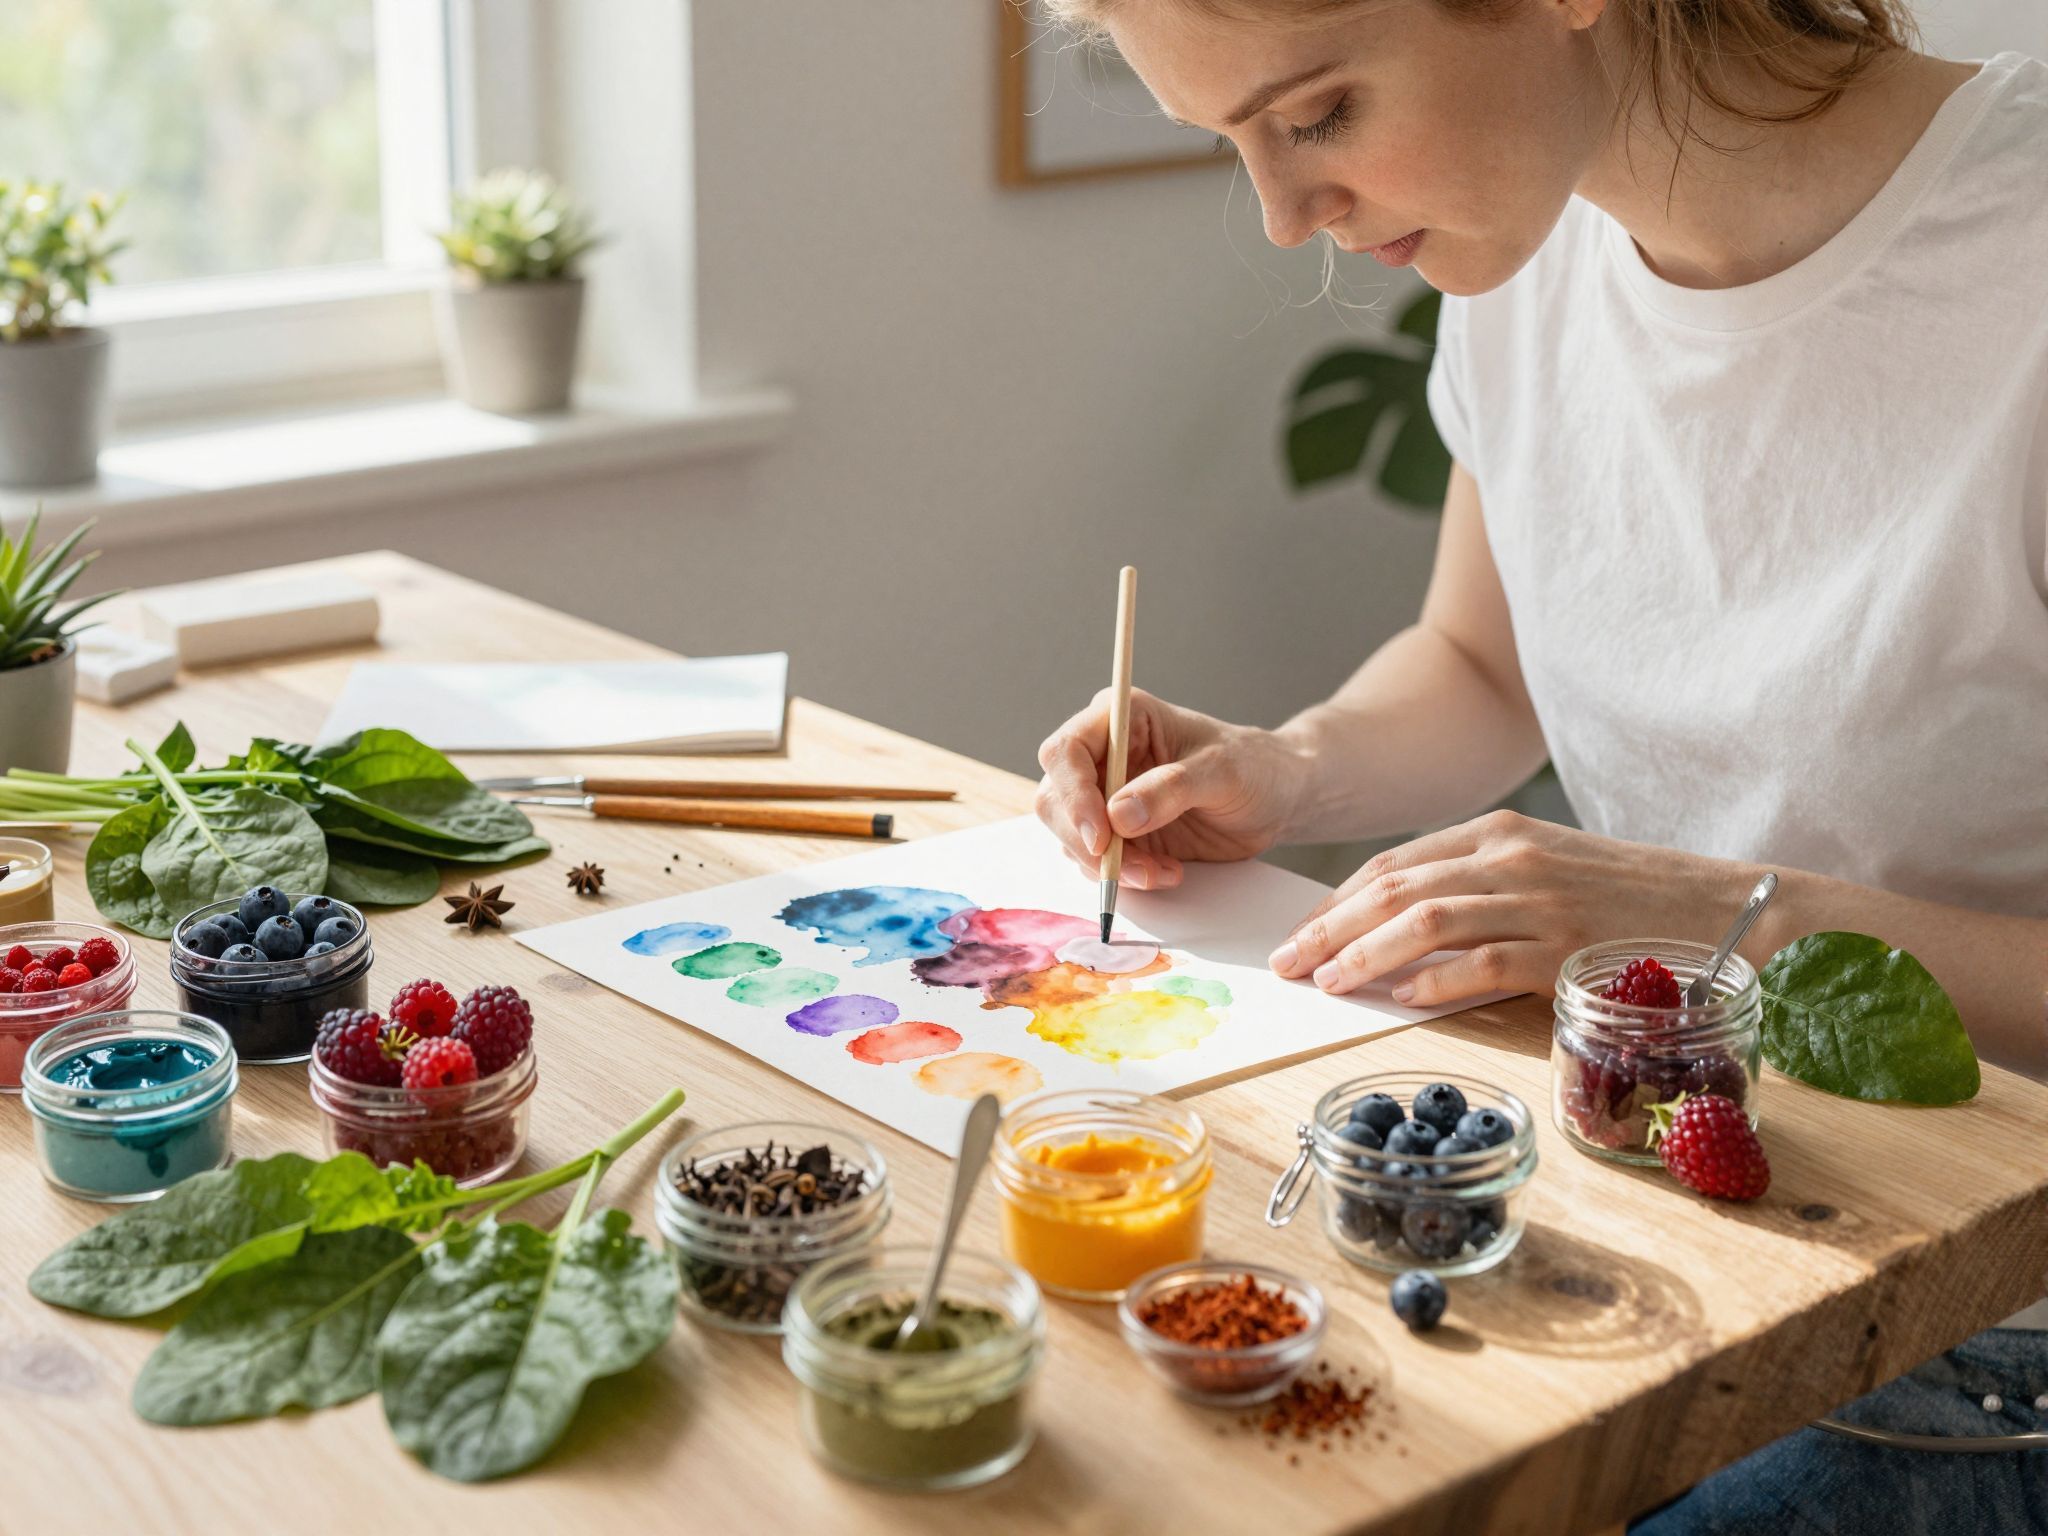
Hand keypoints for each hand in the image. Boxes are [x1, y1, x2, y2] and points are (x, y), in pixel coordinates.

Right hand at [1035, 688, 1301, 887]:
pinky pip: (1096, 861)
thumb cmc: (1253, 767)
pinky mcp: (1117, 833)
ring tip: (1161, 872)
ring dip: (1108, 865)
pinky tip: (1166, 873)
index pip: (1066, 751)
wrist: (1275, 798)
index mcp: (1122, 718)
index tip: (1101, 835)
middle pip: (1055, 799)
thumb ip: (1170, 789)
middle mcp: (1103, 755)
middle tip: (1126, 869)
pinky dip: (1124, 877)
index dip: (1074, 794)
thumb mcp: (1221, 772)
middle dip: (1085, 841)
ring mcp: (1105, 796)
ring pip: (1070, 836)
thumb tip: (1118, 815)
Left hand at [1268, 810, 1749, 1006]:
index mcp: (1499, 834)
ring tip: (1326, 983)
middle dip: (1329, 927)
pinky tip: (1401, 996)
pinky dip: (1435, 979)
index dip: (1338, 901)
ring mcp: (1541, 900)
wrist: (1735, 908)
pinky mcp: (1569, 947)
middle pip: (1394, 888)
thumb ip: (1478, 890)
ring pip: (1426, 920)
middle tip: (1287, 963)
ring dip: (1364, 953)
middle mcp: (1512, 858)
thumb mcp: (1548, 870)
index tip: (1302, 934)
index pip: (1394, 863)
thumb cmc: (1633, 899)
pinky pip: (1484, 961)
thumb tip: (1402, 939)